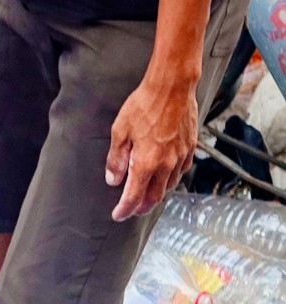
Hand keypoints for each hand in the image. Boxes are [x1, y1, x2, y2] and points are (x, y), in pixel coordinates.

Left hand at [106, 71, 199, 219]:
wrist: (173, 87)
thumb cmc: (144, 105)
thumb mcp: (120, 131)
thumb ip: (116, 159)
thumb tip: (113, 179)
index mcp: (146, 163)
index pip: (134, 196)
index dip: (125, 209)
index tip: (118, 215)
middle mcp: (166, 164)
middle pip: (155, 196)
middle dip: (142, 206)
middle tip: (132, 209)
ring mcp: (180, 157)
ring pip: (169, 185)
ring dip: (157, 193)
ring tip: (147, 193)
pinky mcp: (190, 148)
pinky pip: (181, 170)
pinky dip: (171, 178)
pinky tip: (165, 174)